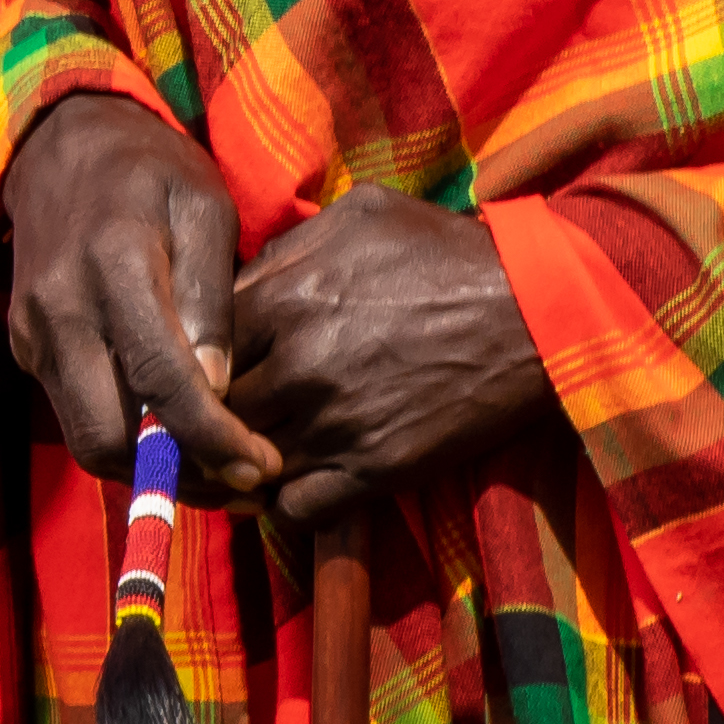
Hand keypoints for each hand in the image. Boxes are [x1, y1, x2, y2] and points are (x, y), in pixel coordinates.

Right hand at [0, 92, 278, 503]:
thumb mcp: (202, 208)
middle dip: (175, 475)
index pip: (159, 381)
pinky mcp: (23, 347)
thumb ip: (210, 297)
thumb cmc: (148, 170)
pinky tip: (170, 426)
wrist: (57, 142)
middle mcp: (60, 311)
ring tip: (211, 460)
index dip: (212, 439)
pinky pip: (74, 414)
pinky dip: (123, 438)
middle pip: (106, 437)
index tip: (261, 467)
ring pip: (85, 440)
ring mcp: (32, 334)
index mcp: (114, 267)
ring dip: (147, 467)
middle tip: (237, 477)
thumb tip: (217, 386)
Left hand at [226, 185, 552, 528]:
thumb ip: (288, 242)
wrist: (535, 309)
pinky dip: (282, 503)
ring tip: (232, 461)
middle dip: (202, 417)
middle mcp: (297, 364)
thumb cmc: (446, 252)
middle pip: (209, 410)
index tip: (194, 371)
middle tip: (202, 423)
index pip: (192, 347)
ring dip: (233, 466)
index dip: (188, 362)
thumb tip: (247, 269)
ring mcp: (336, 422)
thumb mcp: (357, 215)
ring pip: (243, 463)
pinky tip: (287, 485)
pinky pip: (297, 508)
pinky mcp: (377, 469)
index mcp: (282, 297)